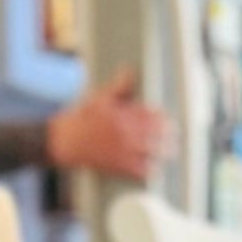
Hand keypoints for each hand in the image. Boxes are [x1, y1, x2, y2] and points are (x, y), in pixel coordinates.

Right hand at [44, 68, 173, 184]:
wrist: (65, 141)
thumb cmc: (83, 118)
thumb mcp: (100, 98)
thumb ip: (119, 86)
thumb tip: (129, 71)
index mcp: (123, 114)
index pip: (151, 116)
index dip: (164, 119)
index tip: (170, 121)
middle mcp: (125, 132)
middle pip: (155, 135)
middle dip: (168, 137)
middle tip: (176, 138)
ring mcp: (122, 150)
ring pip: (150, 153)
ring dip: (163, 153)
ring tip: (171, 153)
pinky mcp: (117, 166)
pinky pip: (139, 170)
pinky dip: (149, 170)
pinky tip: (156, 169)